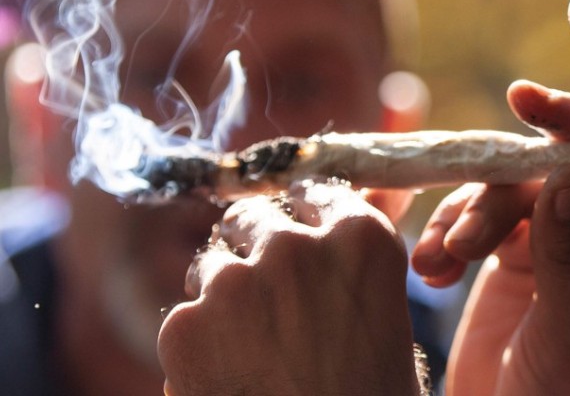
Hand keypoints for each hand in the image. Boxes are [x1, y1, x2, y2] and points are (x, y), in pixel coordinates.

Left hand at [159, 180, 420, 395]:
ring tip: (251, 349)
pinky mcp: (183, 324)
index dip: (304, 215)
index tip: (300, 232)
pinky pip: (185, 315)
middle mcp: (297, 246)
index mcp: (362, 239)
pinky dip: (197, 344)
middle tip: (270, 300)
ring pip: (212, 263)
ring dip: (225, 293)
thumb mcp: (387, 318)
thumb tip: (352, 205)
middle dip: (256, 249)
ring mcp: (236, 282)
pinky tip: (229, 378)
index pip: (316, 193)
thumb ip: (361, 256)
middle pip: (255, 218)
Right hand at [411, 80, 569, 395]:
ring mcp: (549, 244)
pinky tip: (428, 271)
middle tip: (464, 240)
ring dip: (461, 219)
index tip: (527, 101)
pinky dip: (442, 237)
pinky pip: (469, 219)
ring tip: (439, 263)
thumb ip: (569, 254)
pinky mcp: (508, 256)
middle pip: (543, 173)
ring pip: (499, 192)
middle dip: (496, 194)